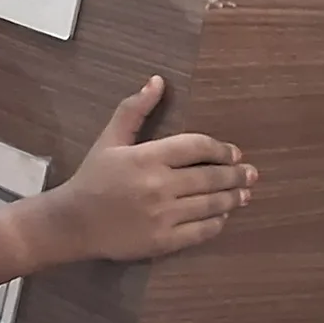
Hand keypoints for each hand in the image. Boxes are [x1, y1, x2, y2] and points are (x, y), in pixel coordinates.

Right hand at [29, 78, 255, 263]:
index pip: (197, 147)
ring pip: (211, 204)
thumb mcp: (109, 140)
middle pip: (211, 177)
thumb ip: (134, 110)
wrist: (72, 222)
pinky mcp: (164, 241)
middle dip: (236, 175)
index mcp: (147, 157)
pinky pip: (202, 231)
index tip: (234, 153)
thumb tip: (158, 81)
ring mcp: (163, 215)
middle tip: (251, 174)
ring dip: (232, 198)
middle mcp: (159, 185)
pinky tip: (222, 216)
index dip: (221, 149)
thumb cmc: (92, 177)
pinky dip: (217, 222)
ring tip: (244, 194)